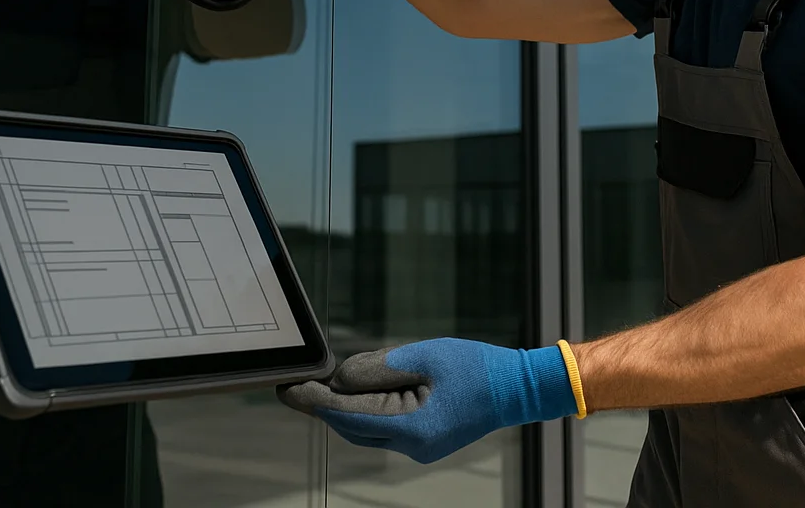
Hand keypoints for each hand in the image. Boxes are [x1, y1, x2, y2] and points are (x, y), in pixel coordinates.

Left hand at [278, 338, 578, 463]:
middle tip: (299, 381)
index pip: (347, 415)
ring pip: (366, 429)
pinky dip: (367, 409)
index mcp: (411, 427)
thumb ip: (378, 367)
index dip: (314, 401)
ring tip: (325, 380)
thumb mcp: (424, 356)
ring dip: (346, 406)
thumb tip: (340, 378)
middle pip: (352, 427)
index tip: (287, 389)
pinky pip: (384, 427)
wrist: (517, 388)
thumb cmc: (476, 367)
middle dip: (324, 404)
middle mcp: (411, 446)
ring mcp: (418, 448)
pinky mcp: (424, 440)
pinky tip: (360, 388)